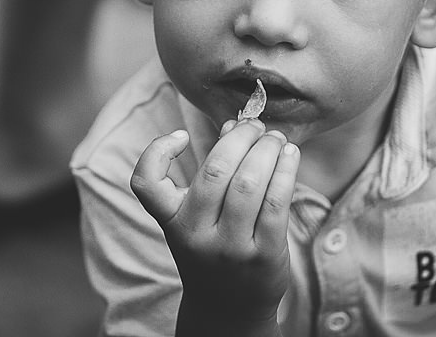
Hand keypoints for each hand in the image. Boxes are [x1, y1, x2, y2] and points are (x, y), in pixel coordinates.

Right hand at [130, 119, 299, 324]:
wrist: (228, 310)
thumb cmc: (212, 251)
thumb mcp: (197, 219)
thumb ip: (211, 174)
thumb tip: (234, 125)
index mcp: (173, 221)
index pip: (146, 184)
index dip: (158, 151)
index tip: (181, 135)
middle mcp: (196, 235)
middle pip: (216, 171)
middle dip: (240, 137)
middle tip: (255, 126)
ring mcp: (231, 248)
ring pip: (249, 183)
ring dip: (267, 150)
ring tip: (276, 139)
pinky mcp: (264, 255)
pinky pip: (277, 203)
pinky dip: (285, 171)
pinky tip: (290, 157)